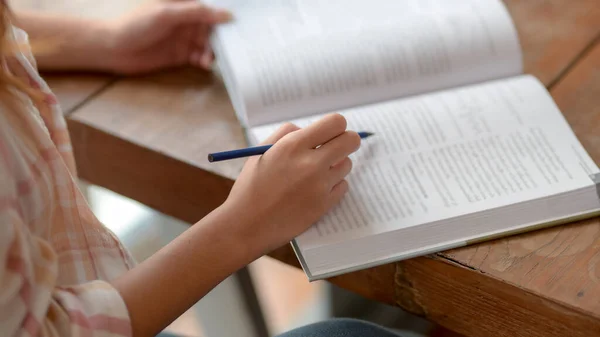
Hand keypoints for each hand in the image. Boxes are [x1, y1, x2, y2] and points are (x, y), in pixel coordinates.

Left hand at [106, 0, 231, 74]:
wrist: (113, 49)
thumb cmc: (136, 24)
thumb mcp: (168, 14)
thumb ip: (197, 13)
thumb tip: (226, 15)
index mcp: (182, 3)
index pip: (209, 8)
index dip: (223, 16)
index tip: (237, 26)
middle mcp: (185, 19)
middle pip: (212, 27)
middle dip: (219, 37)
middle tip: (226, 48)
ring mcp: (183, 37)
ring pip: (207, 43)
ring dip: (212, 51)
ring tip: (208, 59)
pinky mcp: (180, 55)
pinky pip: (199, 56)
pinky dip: (204, 60)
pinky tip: (203, 64)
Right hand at [223, 114, 361, 253]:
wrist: (246, 225)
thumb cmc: (251, 186)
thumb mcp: (262, 151)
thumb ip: (287, 134)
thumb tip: (312, 130)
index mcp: (293, 146)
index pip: (336, 123)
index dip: (336, 126)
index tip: (330, 133)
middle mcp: (310, 163)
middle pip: (351, 141)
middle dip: (346, 141)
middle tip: (336, 148)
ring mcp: (320, 186)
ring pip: (347, 164)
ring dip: (336, 165)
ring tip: (316, 173)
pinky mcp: (324, 205)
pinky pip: (343, 186)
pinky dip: (333, 185)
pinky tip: (315, 190)